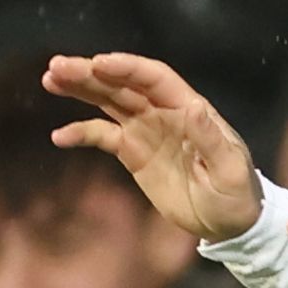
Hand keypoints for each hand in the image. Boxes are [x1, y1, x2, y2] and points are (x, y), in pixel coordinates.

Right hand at [45, 52, 266, 241]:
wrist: (230, 223)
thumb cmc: (238, 195)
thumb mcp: (230, 169)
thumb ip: (211, 140)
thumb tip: (194, 107)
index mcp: (189, 109)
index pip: (154, 78)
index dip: (126, 68)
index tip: (97, 63)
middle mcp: (164, 112)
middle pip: (123, 84)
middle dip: (90, 73)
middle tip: (56, 66)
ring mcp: (146, 131)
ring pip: (108, 102)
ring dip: (79, 89)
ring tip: (50, 79)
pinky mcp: (133, 153)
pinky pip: (102, 136)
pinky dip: (80, 133)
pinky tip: (59, 137)